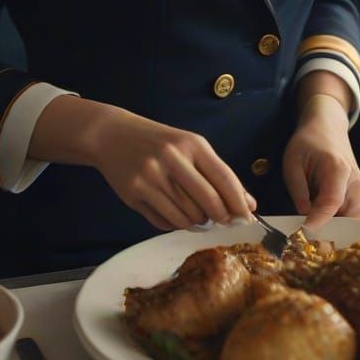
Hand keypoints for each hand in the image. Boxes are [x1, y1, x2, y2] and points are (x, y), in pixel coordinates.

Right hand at [83, 103, 256, 232]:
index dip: (238, 203)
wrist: (111, 135)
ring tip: (194, 213)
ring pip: (187, 218)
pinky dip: (175, 224)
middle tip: (221, 220)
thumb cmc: (159, 142)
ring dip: (197, 222)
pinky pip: (165, 223)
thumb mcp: (189, 147)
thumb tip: (248, 205)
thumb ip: (217, 174)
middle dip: (220, 217)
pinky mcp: (134, 195)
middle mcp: (172, 159)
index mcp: (191, 144)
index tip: (246, 217)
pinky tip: (173, 212)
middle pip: (208, 203)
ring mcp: (151, 178)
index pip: (224, 179)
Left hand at [282, 94, 359, 229]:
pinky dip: (340, 229)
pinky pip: (353, 220)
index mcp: (338, 168)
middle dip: (331, 236)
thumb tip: (304, 218)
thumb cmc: (308, 143)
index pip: (332, 202)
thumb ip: (298, 191)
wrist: (328, 128)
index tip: (305, 234)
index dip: (319, 221)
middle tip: (309, 246)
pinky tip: (324, 232)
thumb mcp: (293, 162)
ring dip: (336, 235)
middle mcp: (356, 182)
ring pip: (354, 224)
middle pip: (349, 219)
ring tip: (315, 241)